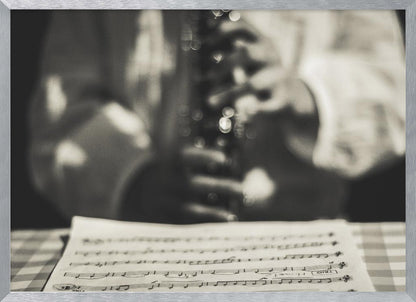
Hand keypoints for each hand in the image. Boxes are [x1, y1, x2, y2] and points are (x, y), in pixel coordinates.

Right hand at [120, 147, 240, 223]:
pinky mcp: (167, 217)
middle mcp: (168, 182)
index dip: (204, 157)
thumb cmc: (171, 172)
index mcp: (170, 164)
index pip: (186, 158)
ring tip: (232, 215)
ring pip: (191, 209)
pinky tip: (221, 224)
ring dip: (213, 213)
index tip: (223, 158)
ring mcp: (167, 202)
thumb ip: (196, 157)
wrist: (142, 192)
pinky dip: (205, 225)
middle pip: (195, 185)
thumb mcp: (177, 161)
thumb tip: (223, 149)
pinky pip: (187, 224)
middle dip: (220, 187)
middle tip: (241, 189)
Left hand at [205, 18, 316, 122]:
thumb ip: (233, 57)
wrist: (291, 98)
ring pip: (253, 84)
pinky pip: (268, 106)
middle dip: (223, 65)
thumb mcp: (250, 61)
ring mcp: (278, 78)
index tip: (208, 41)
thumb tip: (208, 59)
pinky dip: (255, 111)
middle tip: (210, 77)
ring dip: (228, 93)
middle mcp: (270, 57)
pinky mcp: (283, 99)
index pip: (243, 29)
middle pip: (246, 54)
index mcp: (261, 43)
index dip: (225, 31)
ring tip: (210, 101)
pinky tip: (245, 115)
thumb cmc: (261, 76)